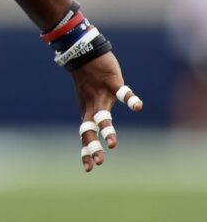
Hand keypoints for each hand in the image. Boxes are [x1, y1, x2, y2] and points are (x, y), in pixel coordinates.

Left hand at [71, 52, 142, 172]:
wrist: (83, 53)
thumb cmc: (87, 78)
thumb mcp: (88, 99)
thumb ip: (92, 113)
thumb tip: (95, 128)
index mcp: (87, 111)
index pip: (85, 135)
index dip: (86, 150)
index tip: (88, 168)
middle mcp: (92, 106)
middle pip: (90, 130)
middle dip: (94, 146)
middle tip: (99, 162)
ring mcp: (101, 95)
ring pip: (103, 116)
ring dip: (107, 130)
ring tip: (112, 144)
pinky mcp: (111, 82)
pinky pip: (122, 92)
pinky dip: (130, 99)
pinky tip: (138, 106)